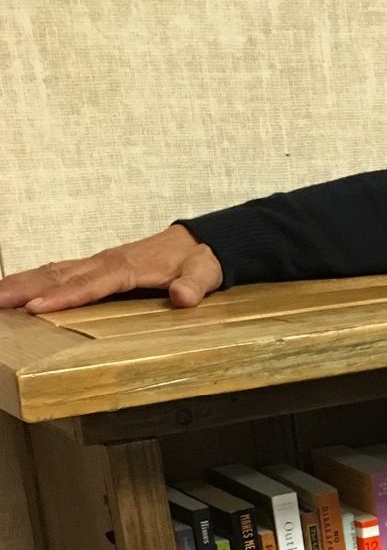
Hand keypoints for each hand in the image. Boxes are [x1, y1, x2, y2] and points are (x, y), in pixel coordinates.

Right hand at [0, 224, 222, 313]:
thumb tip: (182, 297)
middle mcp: (107, 262)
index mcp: (128, 267)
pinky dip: (35, 280)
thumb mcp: (206, 272)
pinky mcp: (97, 267)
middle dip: (26, 288)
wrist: (201, 242)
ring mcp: (100, 263)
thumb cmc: (200, 260)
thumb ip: (194, 285)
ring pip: (54, 271)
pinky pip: (61, 273)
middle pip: (61, 275)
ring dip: (22, 283)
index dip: (64, 296)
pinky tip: (16, 290)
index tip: (36, 308)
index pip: (92, 284)